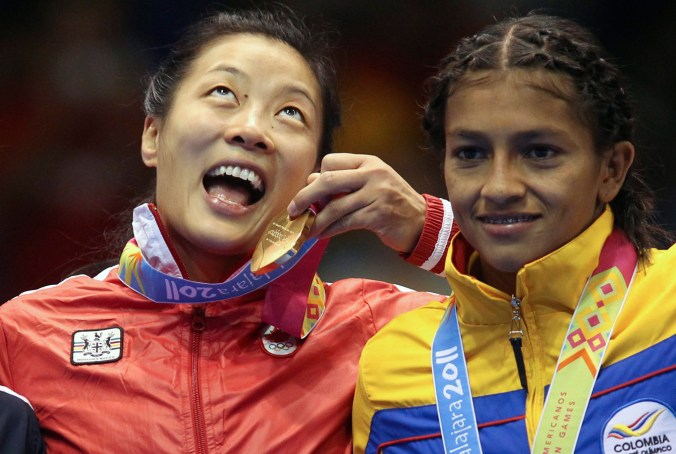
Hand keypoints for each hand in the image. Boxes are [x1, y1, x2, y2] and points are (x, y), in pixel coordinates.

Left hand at [287, 153, 425, 253]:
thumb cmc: (392, 203)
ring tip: (306, 230)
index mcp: (368, 162)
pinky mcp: (377, 215)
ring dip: (316, 220)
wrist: (422, 222)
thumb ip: (344, 183)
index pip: (331, 162)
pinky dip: (329, 230)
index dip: (316, 177)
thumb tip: (310, 183)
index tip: (311, 194)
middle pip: (327, 180)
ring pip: (334, 206)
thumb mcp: (371, 185)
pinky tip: (322, 235)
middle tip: (293, 210)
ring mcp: (376, 194)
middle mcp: (372, 174)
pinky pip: (344, 223)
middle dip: (305, 196)